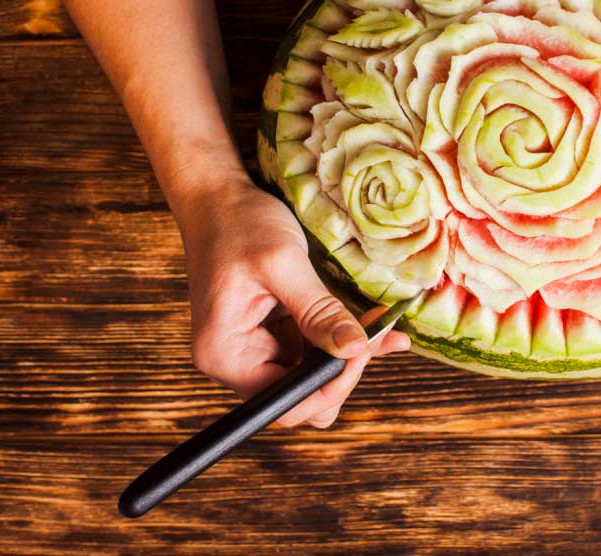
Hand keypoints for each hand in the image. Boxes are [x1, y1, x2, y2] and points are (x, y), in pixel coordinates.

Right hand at [178, 176, 410, 426]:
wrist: (219, 198)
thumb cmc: (240, 224)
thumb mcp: (283, 264)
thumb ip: (318, 311)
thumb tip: (354, 350)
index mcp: (226, 354)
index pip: (283, 403)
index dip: (327, 387)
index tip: (361, 351)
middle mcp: (236, 361)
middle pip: (300, 397)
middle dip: (341, 371)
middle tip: (373, 335)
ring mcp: (255, 349)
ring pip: (312, 375)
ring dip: (347, 354)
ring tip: (381, 327)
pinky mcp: (273, 334)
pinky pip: (313, 351)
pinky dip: (341, 338)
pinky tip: (374, 323)